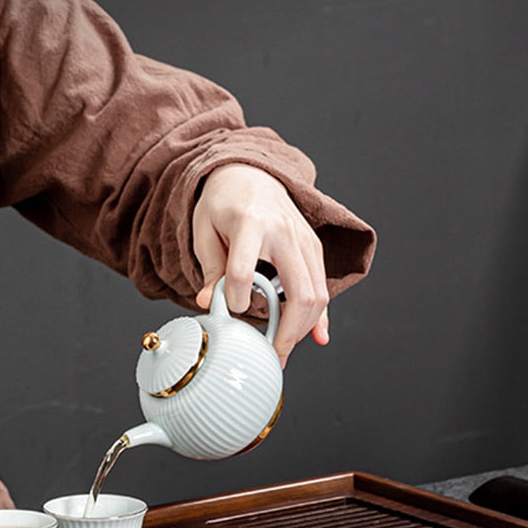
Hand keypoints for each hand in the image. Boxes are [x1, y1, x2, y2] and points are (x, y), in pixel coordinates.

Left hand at [192, 163, 329, 364]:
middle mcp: (285, 231)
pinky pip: (322, 287)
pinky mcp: (313, 248)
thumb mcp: (205, 230)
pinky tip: (318, 337)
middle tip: (271, 353)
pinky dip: (320, 315)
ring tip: (283, 349)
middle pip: (299, 291)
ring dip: (302, 328)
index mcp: (251, 223)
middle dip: (287, 330)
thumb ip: (210, 268)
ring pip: (316, 294)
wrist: (249, 173)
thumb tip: (209, 303)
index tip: (228, 309)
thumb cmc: (223, 203)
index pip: (244, 272)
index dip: (235, 298)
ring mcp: (304, 240)